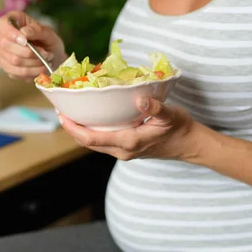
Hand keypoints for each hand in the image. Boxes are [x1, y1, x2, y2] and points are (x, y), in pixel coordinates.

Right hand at [0, 11, 66, 81]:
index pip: (2, 26)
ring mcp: (2, 54)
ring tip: (46, 60)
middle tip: (46, 53)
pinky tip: (40, 68)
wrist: (52, 58)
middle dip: (30, 52)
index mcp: (10, 22)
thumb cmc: (48, 41)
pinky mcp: (7, 68)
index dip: (12, 34)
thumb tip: (24, 32)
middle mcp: (2, 38)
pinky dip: (32, 72)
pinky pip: (17, 72)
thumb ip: (37, 30)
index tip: (25, 41)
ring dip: (34, 62)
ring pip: (14, 60)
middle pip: (6, 45)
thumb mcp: (48, 33)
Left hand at [59, 96, 204, 161]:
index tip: (62, 115)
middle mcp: (123, 151)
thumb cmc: (181, 129)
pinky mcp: (126, 149)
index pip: (92, 139)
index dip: (73, 128)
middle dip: (72, 128)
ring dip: (80, 131)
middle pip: (88, 143)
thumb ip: (155, 108)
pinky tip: (90, 119)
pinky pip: (103, 142)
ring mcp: (124, 152)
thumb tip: (139, 99)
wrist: (190, 144)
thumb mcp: (171, 115)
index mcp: (129, 142)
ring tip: (71, 113)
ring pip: (95, 144)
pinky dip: (92, 132)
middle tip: (61, 110)